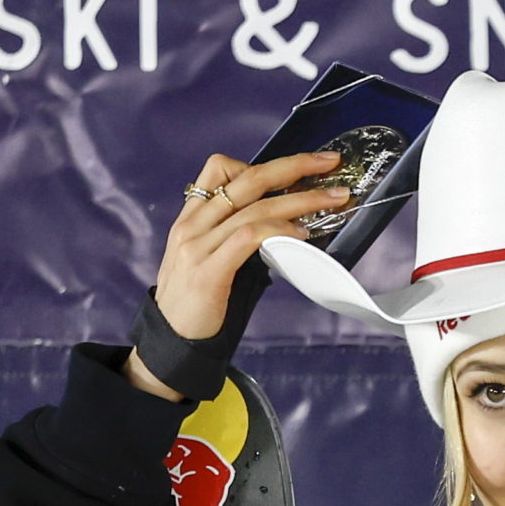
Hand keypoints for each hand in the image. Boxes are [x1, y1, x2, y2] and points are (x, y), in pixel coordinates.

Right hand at [124, 150, 347, 399]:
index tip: (297, 168)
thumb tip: (288, 226)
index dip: (261, 163)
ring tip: (333, 199)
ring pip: (255, 206)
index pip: (219, 169)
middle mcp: (192, 225)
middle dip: (294, 165)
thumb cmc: (198, 305)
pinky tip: (303, 233)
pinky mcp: (208, 271)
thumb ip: (240, 238)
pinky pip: (249, 237)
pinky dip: (280, 229)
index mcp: (191, 218)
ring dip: (301, 199)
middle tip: (329, 162)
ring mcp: (197, 246)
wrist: (170, 343)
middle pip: (247, 179)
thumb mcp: (213, 259)